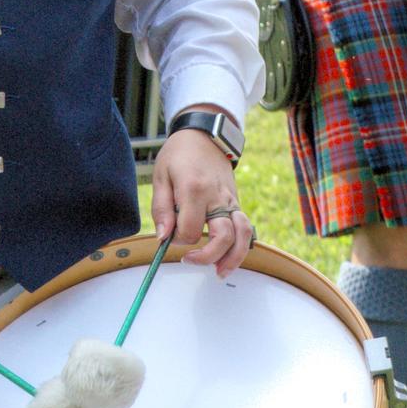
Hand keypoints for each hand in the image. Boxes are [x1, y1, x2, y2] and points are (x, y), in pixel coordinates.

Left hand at [150, 130, 253, 277]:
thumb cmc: (179, 155)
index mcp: (194, 190)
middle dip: (207, 256)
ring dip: (234, 258)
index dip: (177, 240)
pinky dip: (242, 245)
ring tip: (220, 272)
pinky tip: (230, 257)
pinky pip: (246, 227)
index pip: (189, 230)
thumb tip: (163, 237)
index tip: (169, 236)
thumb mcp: (160, 176)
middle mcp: (217, 197)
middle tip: (190, 261)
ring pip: (242, 235)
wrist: (205, 135)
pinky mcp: (237, 202)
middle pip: (223, 237)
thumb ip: (161, 209)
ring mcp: (231, 200)